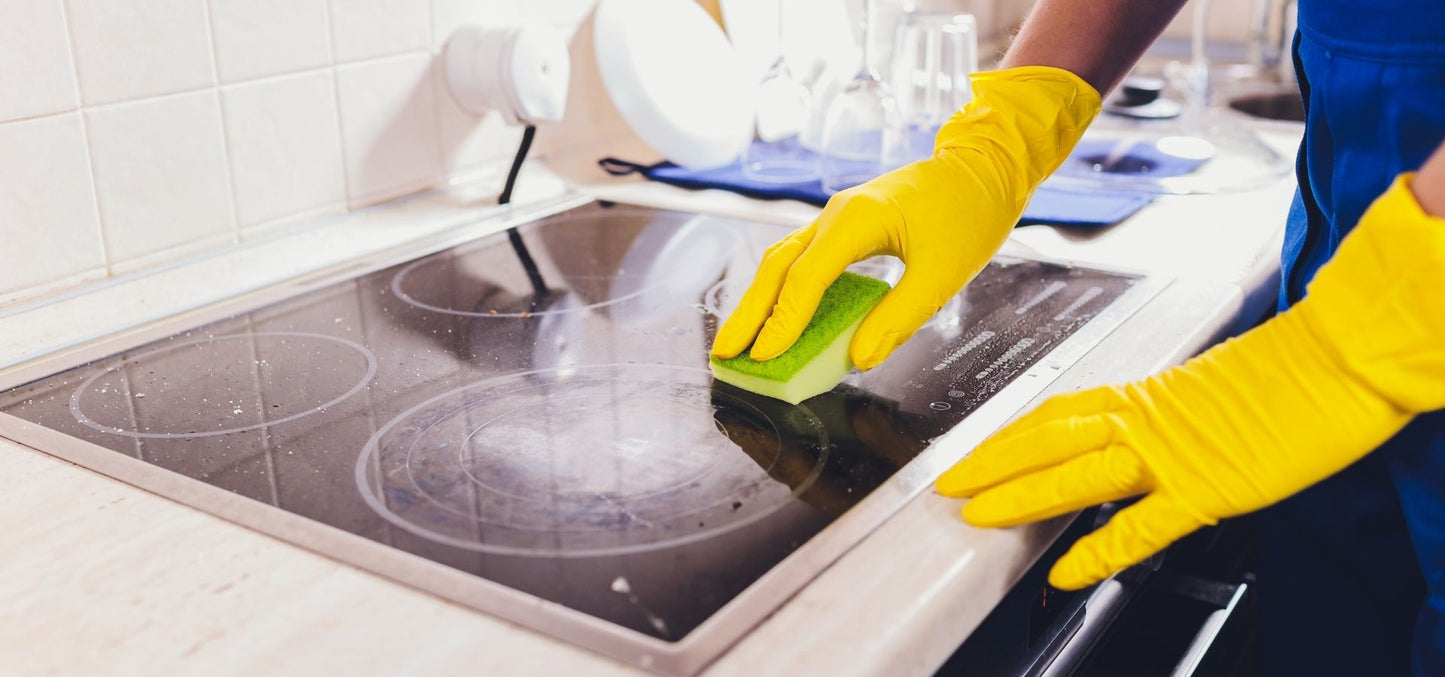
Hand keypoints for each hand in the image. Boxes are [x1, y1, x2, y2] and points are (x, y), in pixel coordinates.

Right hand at [710, 67, 1100, 369]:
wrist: (984, 168)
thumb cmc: (969, 213)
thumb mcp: (942, 274)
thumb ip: (899, 317)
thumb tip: (861, 358)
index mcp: (857, 220)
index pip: (805, 278)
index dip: (782, 321)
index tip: (763, 356)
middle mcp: (836, 215)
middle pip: (776, 267)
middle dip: (748, 312)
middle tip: (723, 353)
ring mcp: (837, 217)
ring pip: (783, 261)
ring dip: (759, 301)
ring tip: (739, 340)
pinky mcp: (846, 226)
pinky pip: (803, 259)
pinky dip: (785, 291)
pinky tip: (777, 317)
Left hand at [936, 175, 1444, 589]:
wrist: (1342, 357)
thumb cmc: (1288, 373)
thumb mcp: (1207, 393)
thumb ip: (1165, 417)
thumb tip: (1139, 438)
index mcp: (1143, 396)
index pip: (1055, 415)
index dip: (1008, 435)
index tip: (972, 451)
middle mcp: (1145, 421)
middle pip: (1047, 440)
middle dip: (991, 463)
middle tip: (946, 483)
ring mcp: (1172, 456)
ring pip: (1077, 474)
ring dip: (1021, 494)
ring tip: (977, 514)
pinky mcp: (1207, 489)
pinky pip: (1142, 526)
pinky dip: (1101, 549)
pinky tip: (1069, 570)